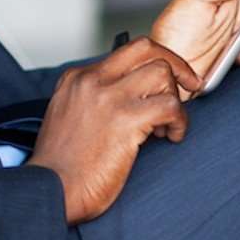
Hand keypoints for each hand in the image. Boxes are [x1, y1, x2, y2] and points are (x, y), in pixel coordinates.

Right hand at [27, 37, 200, 224]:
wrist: (49, 190)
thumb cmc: (61, 167)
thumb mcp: (69, 117)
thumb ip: (95, 101)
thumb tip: (136, 99)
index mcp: (77, 78)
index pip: (126, 52)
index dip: (153, 67)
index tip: (166, 84)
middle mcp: (91, 80)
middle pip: (146, 49)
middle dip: (176, 65)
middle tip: (190, 85)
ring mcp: (108, 97)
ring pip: (161, 72)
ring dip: (175, 97)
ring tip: (168, 124)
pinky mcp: (125, 119)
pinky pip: (170, 105)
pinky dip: (180, 121)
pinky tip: (172, 136)